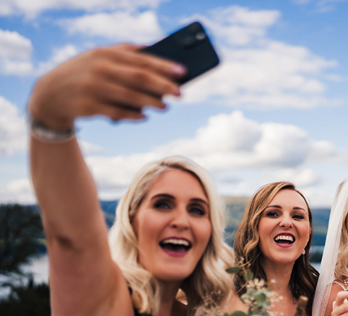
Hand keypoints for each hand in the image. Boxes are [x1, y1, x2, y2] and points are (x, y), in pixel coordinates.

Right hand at [28, 44, 185, 129]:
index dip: (164, 66)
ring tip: (164, 106)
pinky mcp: (88, 107)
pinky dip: (133, 115)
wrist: (50, 94)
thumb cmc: (84, 73)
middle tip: (179, 93)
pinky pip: (118, 113)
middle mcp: (99, 69)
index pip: (140, 59)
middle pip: (139, 78)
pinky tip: (144, 115)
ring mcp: (93, 88)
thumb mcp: (99, 57)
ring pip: (131, 97)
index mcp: (105, 54)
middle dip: (163, 86)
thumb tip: (156, 54)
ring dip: (151, 102)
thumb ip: (125, 53)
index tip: (183, 72)